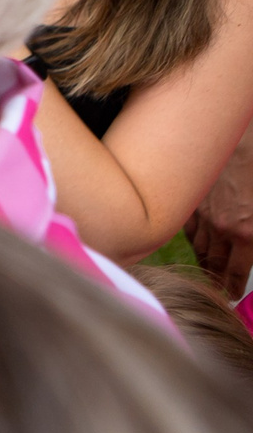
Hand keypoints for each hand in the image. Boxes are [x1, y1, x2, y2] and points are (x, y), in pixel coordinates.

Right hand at [191, 126, 252, 293]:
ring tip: (206, 267)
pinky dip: (189, 234)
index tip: (230, 295)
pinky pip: (186, 225)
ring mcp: (202, 213)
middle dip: (215, 278)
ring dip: (203, 259)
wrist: (239, 137)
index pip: (236, 271)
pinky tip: (194, 239)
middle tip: (216, 288)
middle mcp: (221, 227)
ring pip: (197, 245)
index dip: (233, 286)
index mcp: (247, 233)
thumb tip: (249, 244)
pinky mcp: (190, 199)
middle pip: (214, 263)